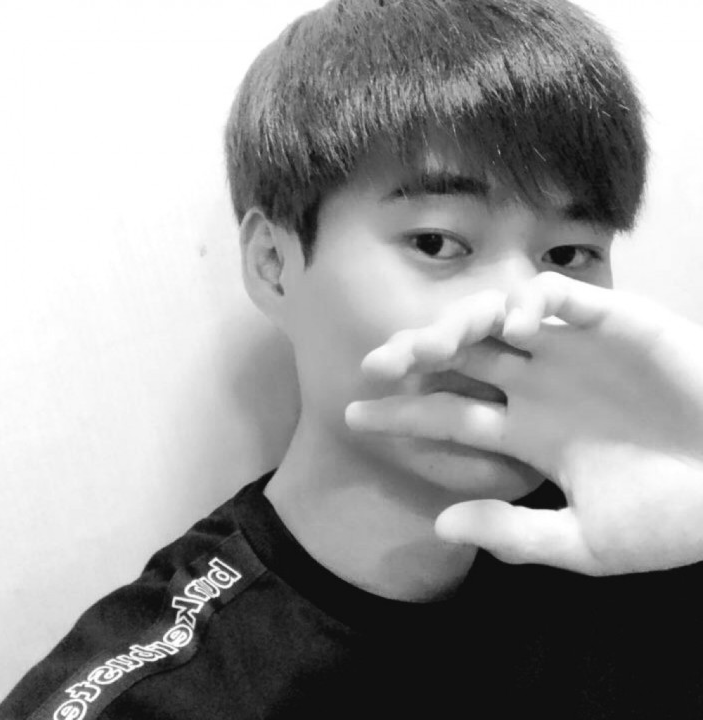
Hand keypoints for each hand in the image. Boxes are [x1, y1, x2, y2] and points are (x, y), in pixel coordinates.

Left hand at [345, 272, 702, 574]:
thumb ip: (513, 534)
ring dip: (460, 323)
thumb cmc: (673, 518)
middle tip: (376, 366)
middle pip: (460, 358)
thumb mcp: (584, 542)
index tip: (353, 417)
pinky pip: (565, 300)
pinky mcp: (618, 325)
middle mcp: (540, 385)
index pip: (447, 416)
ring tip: (431, 344)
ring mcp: (574, 353)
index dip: (400, 416)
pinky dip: (535, 304)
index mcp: (526, 431)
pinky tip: (513, 328)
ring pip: (499, 320)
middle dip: (415, 356)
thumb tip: (441, 524)